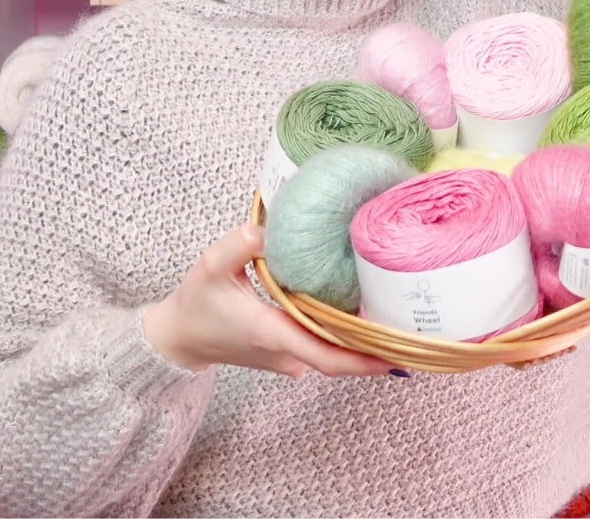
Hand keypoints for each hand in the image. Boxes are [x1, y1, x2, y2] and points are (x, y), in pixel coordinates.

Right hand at [142, 223, 394, 378]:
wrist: (177, 338)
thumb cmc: (195, 303)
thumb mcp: (212, 266)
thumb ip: (240, 244)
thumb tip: (270, 228)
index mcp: (272, 333)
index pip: (329, 357)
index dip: (366, 359)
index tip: (399, 353)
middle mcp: (285, 353)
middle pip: (340, 357)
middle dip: (375, 346)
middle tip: (411, 325)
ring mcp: (285, 359)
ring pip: (331, 352)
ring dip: (358, 339)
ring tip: (391, 311)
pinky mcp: (283, 356)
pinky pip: (320, 347)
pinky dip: (339, 334)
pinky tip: (356, 310)